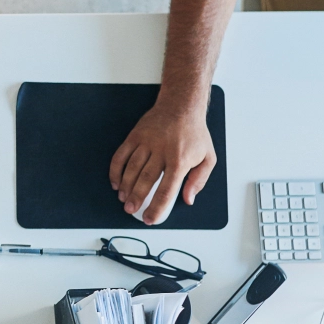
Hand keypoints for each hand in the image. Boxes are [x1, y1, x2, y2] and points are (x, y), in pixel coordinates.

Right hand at [109, 98, 216, 224]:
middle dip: (136, 198)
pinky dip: (116, 170)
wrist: (181, 105)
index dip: (157, 207)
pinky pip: (121, 155)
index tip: (150, 218)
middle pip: (145, 180)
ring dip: (125, 186)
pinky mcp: (135, 136)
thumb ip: (199, 180)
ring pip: (131, 169)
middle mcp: (162, 151)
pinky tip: (115, 182)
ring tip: (123, 199)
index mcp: (180, 160)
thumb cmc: (195, 133)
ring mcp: (146, 142)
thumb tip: (188, 199)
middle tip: (131, 210)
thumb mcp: (208, 157)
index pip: (167, 190)